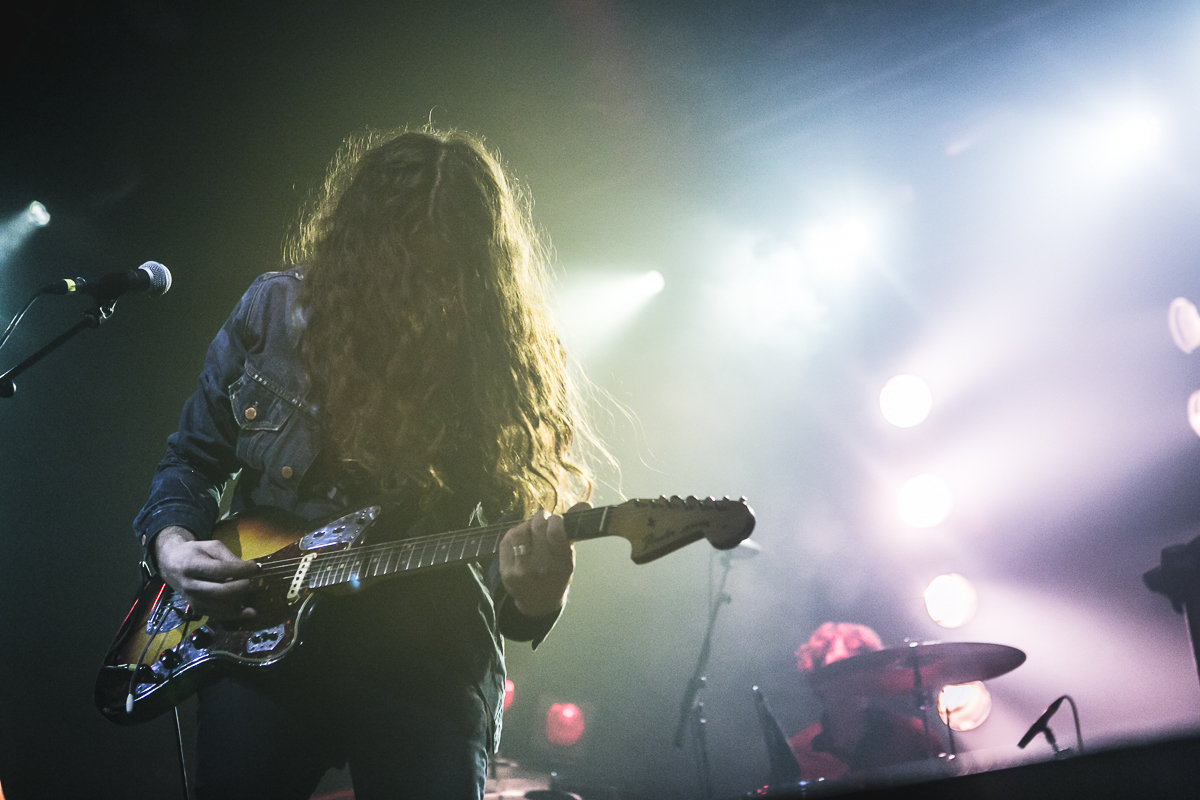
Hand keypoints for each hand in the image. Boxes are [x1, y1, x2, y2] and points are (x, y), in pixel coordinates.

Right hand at [154, 526, 260, 620]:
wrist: (172, 565)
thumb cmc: (195, 553)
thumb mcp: (211, 547)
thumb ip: (228, 557)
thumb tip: (248, 569)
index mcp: (191, 566)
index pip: (219, 570)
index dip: (240, 570)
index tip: (254, 567)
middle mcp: (190, 585)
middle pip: (220, 591)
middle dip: (241, 586)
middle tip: (250, 579)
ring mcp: (192, 600)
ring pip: (221, 606)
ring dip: (240, 599)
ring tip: (248, 590)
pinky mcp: (197, 609)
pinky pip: (218, 615)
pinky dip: (236, 615)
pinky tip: (250, 612)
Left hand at [498, 502, 587, 617]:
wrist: (539, 601)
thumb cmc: (556, 571)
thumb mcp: (568, 553)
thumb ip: (574, 527)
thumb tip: (586, 503)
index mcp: (563, 563)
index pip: (555, 531)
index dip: (555, 520)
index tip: (555, 520)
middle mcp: (544, 568)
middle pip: (537, 527)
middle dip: (540, 518)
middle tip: (542, 519)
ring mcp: (524, 571)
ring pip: (520, 532)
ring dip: (525, 526)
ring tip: (530, 530)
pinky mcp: (507, 572)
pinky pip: (507, 541)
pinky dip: (513, 536)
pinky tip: (520, 541)